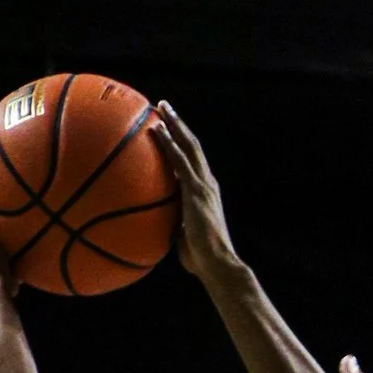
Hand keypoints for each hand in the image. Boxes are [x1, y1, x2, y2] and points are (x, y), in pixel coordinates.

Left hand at [154, 105, 240, 278]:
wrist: (218, 264)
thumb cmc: (201, 260)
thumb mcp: (183, 237)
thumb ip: (173, 226)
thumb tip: (155, 227)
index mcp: (207, 193)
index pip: (194, 162)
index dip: (183, 144)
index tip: (169, 130)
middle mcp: (208, 184)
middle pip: (193, 146)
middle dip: (179, 125)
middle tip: (164, 107)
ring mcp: (204, 185)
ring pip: (189, 146)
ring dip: (175, 125)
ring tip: (161, 107)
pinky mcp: (196, 190)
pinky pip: (180, 161)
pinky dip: (169, 144)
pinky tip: (157, 130)